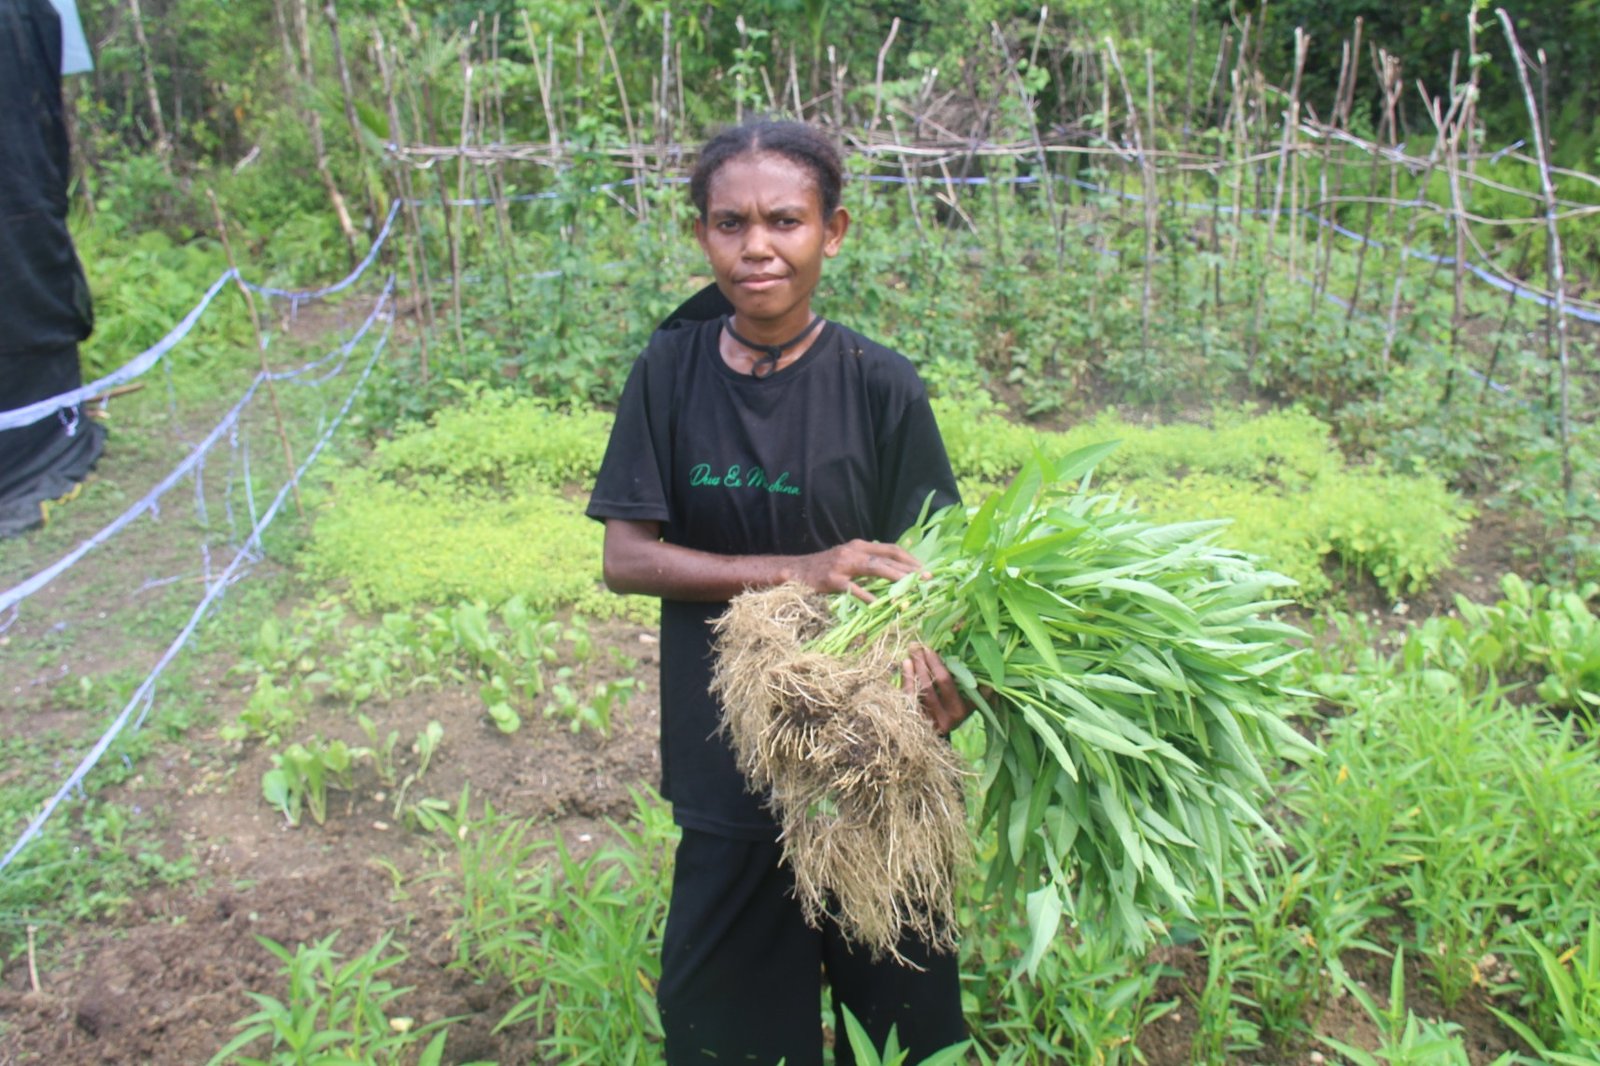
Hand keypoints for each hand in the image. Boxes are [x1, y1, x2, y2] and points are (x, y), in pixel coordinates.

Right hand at [792, 539, 926, 602]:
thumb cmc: (826, 568)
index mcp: (859, 546)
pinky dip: (867, 595)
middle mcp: (853, 551)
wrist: (796, 571)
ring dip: (895, 577)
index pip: (891, 549)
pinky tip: (879, 603)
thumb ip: (868, 563)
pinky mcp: (832, 580)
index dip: (910, 558)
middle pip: (887, 558)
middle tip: (926, 579)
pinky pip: (853, 588)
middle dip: (909, 569)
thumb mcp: (849, 560)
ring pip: (874, 568)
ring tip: (910, 586)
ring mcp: (842, 565)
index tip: (924, 569)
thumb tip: (895, 572)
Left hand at [903, 645, 971, 735]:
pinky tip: (906, 664)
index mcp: (960, 712)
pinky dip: (906, 679)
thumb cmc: (952, 713)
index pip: (946, 683)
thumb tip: (992, 686)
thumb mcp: (967, 706)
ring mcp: (927, 721)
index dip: (936, 664)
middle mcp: (943, 718)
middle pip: (930, 685)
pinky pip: (908, 697)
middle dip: (923, 662)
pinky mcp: (913, 722)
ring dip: (914, 668)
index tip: (930, 649)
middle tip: (916, 646)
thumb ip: (978, 695)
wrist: (933, 741)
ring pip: (918, 690)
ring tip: (911, 652)